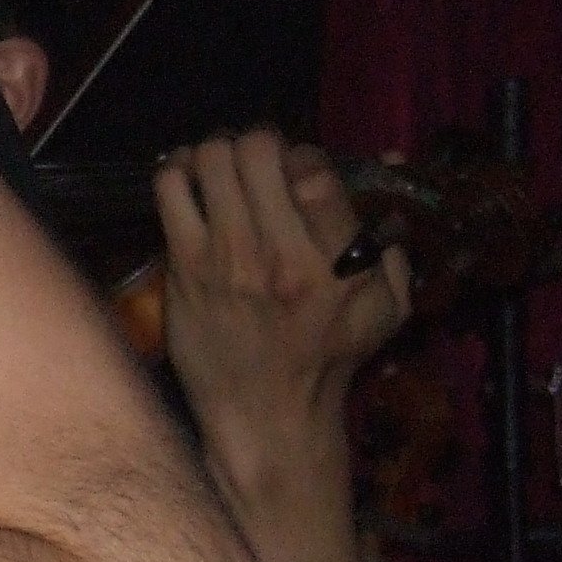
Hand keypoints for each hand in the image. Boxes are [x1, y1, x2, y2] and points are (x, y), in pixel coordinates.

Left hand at [155, 128, 412, 490]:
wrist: (267, 416)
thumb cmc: (328, 363)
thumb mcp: (387, 312)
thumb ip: (392, 254)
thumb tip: (385, 207)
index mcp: (337, 262)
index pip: (314, 170)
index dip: (301, 156)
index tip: (294, 171)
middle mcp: (282, 254)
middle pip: (258, 152)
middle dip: (255, 145)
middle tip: (252, 161)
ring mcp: (228, 259)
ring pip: (210, 161)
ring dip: (213, 153)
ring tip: (217, 167)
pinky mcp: (185, 268)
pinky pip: (170, 190)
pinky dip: (176, 172)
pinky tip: (185, 183)